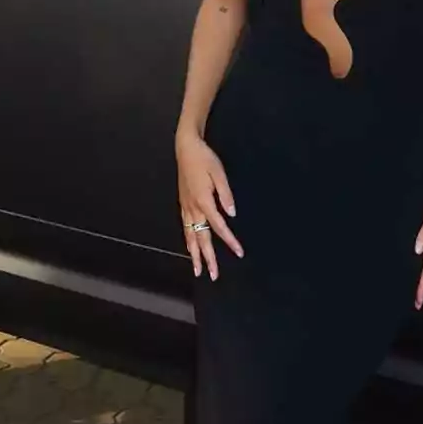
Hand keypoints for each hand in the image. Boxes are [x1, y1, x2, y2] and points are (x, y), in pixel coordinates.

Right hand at [176, 125, 242, 280]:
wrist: (185, 148)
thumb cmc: (204, 158)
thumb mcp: (219, 172)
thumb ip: (226, 194)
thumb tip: (232, 213)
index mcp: (204, 201)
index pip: (219, 226)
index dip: (230, 241)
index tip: (239, 252)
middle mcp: (193, 208)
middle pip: (201, 238)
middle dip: (208, 258)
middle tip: (214, 275)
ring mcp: (186, 207)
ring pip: (190, 236)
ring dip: (194, 255)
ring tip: (198, 270)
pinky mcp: (183, 204)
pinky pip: (185, 228)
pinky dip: (188, 241)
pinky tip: (190, 248)